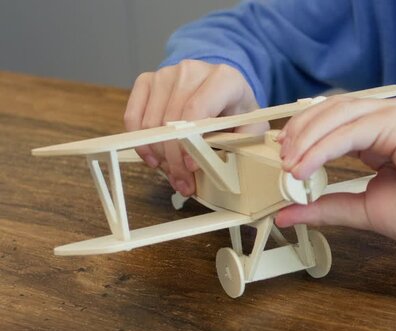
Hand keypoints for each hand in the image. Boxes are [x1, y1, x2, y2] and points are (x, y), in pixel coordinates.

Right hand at [123, 60, 264, 195]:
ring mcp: (166, 73)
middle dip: (174, 159)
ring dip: (158, 155)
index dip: (189, 142)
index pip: (196, 109)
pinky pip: (133, 116)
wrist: (225, 90)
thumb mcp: (250, 128)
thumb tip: (216, 168)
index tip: (191, 167)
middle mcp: (192, 70)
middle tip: (183, 182)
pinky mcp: (147, 80)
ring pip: (150, 122)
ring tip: (173, 175)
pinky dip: (141, 142)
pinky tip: (154, 158)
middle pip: (171, 120)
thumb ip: (238, 144)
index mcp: (224, 78)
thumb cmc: (237, 112)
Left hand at [275, 96, 395, 254]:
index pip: (333, 119)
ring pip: (339, 114)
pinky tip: (306, 166)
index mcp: (382, 130)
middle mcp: (390, 116)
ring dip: (308, 139)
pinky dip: (324, 147)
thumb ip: (327, 206)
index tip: (283, 156)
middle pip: (332, 110)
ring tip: (290, 166)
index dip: (304, 134)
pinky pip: (353, 130)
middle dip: (301, 133)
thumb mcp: (363, 209)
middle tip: (281, 160)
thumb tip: (287, 211)